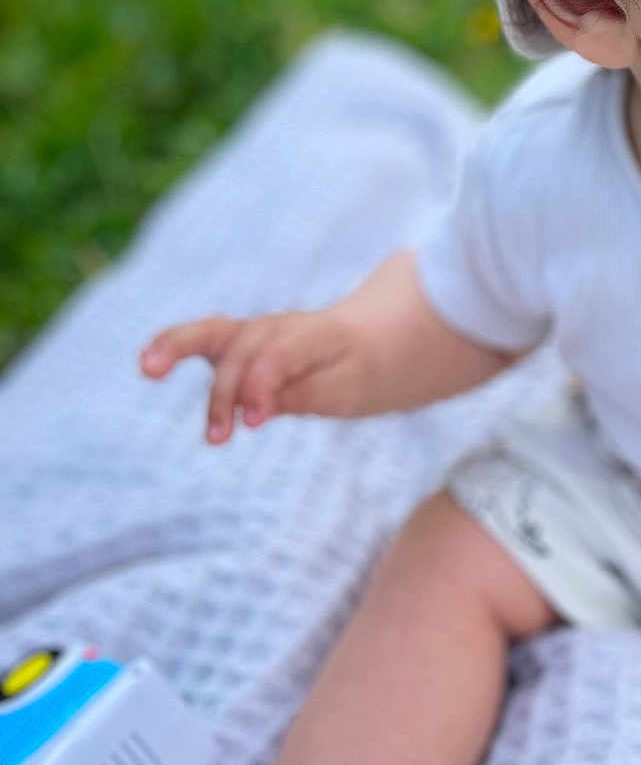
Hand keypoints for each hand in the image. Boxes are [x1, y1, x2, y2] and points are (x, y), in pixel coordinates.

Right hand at [140, 308, 371, 442]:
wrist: (369, 344)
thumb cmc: (357, 371)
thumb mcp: (348, 388)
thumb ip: (306, 394)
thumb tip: (254, 410)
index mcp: (319, 334)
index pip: (282, 354)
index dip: (263, 385)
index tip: (253, 422)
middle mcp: (282, 327)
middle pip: (245, 350)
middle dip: (229, 390)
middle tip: (221, 437)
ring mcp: (256, 332)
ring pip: (215, 332)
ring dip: (181, 350)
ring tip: (148, 370)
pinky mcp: (236, 343)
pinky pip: (201, 339)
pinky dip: (172, 346)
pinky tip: (146, 364)